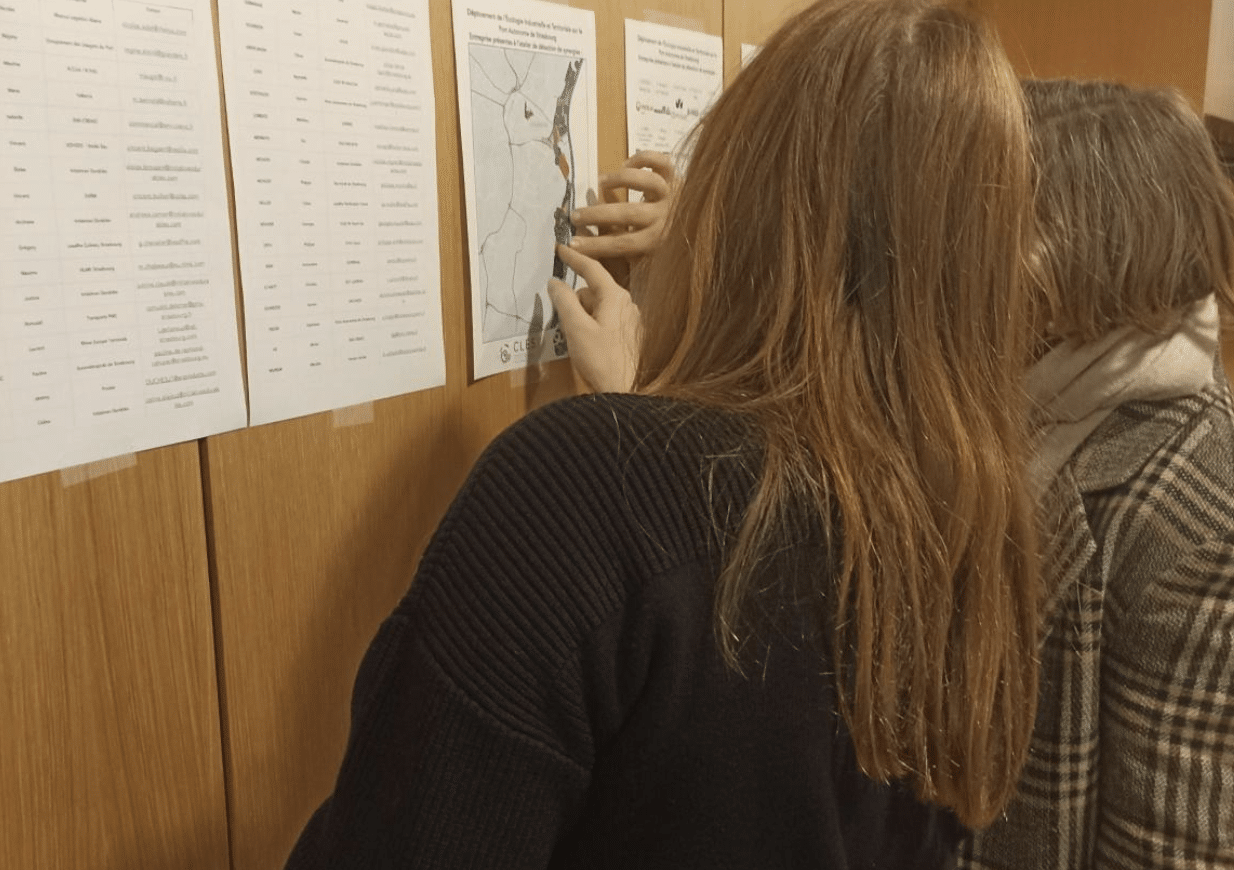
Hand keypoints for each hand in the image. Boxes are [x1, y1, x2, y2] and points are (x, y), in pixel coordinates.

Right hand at [547, 244, 639, 393]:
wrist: (625, 392)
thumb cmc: (600, 360)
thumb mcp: (576, 328)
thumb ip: (564, 301)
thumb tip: (555, 282)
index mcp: (615, 296)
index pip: (592, 268)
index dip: (574, 257)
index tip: (559, 247)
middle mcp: (626, 303)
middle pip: (592, 290)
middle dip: (575, 302)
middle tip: (567, 324)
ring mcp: (630, 319)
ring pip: (596, 306)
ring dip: (582, 317)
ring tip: (579, 342)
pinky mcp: (629, 334)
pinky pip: (604, 319)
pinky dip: (591, 326)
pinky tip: (589, 346)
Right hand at [569, 151, 675, 260]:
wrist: (705, 226)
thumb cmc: (670, 246)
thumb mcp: (649, 259)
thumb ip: (624, 256)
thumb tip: (592, 253)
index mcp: (658, 240)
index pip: (622, 244)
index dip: (595, 246)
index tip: (571, 244)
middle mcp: (665, 215)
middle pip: (628, 213)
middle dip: (597, 215)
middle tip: (575, 216)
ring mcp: (672, 193)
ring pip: (645, 181)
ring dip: (619, 180)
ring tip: (601, 183)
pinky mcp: (676, 175)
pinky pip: (661, 161)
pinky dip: (642, 159)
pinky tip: (626, 166)